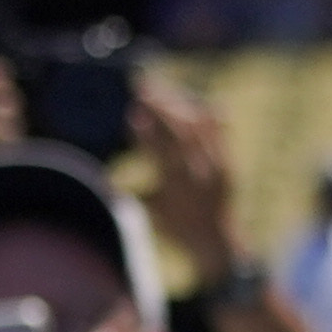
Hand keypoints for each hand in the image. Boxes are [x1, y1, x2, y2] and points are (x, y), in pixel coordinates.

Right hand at [132, 79, 241, 279]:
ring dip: (179, 106)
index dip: (145, 132)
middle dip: (161, 108)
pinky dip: (208, 116)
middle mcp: (197, 177)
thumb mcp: (149, 210)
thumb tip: (103, 180)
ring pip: (198, 129)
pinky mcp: (227, 165)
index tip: (134, 113)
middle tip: (143, 89)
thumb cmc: (175, 227)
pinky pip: (220, 134)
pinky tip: (199, 102)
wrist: (216, 243)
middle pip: (179, 133)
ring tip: (162, 92)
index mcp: (174, 189)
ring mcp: (216, 169)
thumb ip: (129, 191)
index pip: (158, 153)